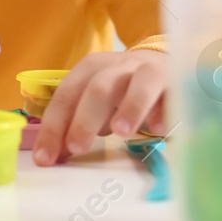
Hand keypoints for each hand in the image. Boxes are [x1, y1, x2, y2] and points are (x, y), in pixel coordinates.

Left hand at [33, 50, 166, 165]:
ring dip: (129, 107)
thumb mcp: (94, 105)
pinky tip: (160, 128)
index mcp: (88, 70)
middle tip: (76, 148)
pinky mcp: (177, 81)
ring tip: (121, 133)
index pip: (65, 97)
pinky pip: (173, 93)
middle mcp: (116, 67)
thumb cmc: (121, 91)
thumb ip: (75, 125)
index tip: (45, 157)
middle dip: (84, 119)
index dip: (53, 127)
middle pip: (97, 89)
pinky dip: (166, 110)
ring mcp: (148, 71)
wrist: (161, 63)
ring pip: (139, 84)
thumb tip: (53, 155)